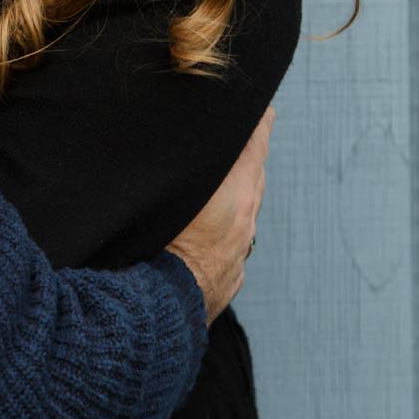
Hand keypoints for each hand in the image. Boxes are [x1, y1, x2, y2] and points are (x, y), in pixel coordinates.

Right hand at [165, 106, 272, 320]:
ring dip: (240, 195)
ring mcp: (238, 254)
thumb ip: (178, 163)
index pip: (254, 147)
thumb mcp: (166, 191)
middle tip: (249, 137)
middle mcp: (244, 222)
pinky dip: (228, 231)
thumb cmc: (154, 246)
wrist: (158, 309)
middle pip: (254, 178)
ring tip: (230, 182)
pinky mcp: (229, 279)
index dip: (259, 125)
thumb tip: (172, 134)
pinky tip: (215, 231)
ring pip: (246, 214)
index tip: (264, 109)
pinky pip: (234, 246)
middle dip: (251, 157)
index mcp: (234, 195)